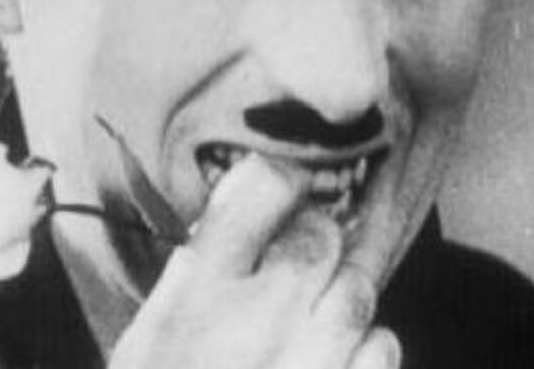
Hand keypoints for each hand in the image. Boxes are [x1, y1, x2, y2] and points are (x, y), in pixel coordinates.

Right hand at [110, 154, 400, 368]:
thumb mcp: (150, 339)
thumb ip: (198, 272)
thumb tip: (255, 199)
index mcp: (197, 294)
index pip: (267, 183)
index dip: (279, 182)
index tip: (278, 194)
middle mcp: (258, 318)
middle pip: (322, 235)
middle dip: (313, 245)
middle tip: (294, 270)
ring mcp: (309, 365)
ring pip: (357, 290)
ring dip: (340, 299)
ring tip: (309, 325)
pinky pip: (382, 347)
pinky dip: (366, 350)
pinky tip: (333, 364)